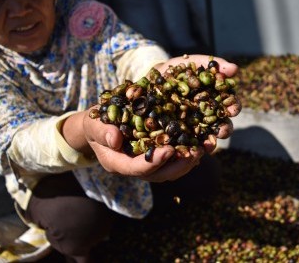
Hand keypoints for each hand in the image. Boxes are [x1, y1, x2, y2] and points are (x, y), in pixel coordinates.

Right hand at [82, 106, 203, 181]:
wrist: (100, 127)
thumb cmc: (96, 125)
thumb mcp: (93, 123)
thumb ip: (101, 131)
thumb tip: (115, 138)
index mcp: (118, 164)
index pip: (138, 168)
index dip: (154, 161)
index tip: (169, 150)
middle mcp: (136, 168)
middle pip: (160, 174)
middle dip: (179, 165)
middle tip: (196, 152)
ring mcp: (148, 164)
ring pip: (172, 170)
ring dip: (189, 160)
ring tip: (205, 147)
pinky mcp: (158, 156)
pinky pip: (176, 159)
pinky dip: (189, 152)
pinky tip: (203, 140)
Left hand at [154, 54, 241, 151]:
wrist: (146, 82)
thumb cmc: (172, 72)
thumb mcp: (189, 63)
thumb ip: (211, 64)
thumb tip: (235, 68)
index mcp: (213, 101)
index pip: (229, 106)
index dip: (233, 107)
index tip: (233, 109)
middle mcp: (206, 118)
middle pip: (221, 127)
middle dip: (224, 129)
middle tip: (223, 131)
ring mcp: (191, 131)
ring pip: (205, 140)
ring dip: (209, 144)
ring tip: (208, 145)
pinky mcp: (175, 139)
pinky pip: (184, 148)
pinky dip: (188, 151)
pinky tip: (188, 153)